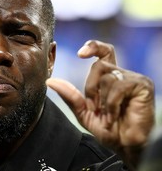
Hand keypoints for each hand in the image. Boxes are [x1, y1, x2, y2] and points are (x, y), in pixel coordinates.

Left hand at [46, 40, 154, 169]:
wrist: (124, 146)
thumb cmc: (107, 129)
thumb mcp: (83, 111)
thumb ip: (69, 95)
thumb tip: (50, 81)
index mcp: (109, 78)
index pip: (103, 52)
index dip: (93, 47)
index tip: (80, 54)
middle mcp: (121, 74)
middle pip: (98, 66)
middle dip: (90, 88)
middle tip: (94, 108)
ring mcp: (133, 78)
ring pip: (107, 78)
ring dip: (103, 101)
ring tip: (108, 116)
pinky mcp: (142, 85)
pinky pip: (118, 87)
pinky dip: (111, 104)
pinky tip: (114, 116)